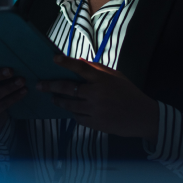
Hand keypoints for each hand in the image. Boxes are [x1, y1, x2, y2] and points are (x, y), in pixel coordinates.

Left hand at [36, 55, 158, 144]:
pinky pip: (77, 118)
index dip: (66, 62)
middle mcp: (96, 94)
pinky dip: (72, 113)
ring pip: (69, 105)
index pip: (81, 68)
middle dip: (51, 86)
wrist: (142, 117)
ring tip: (53, 98)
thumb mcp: (116, 76)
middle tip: (40, 85)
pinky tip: (70, 110)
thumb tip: (78, 60)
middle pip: (68, 88)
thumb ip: (97, 68)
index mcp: (103, 79)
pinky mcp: (95, 124)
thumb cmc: (128, 93)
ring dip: (59, 101)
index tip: (54, 58)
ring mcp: (95, 110)